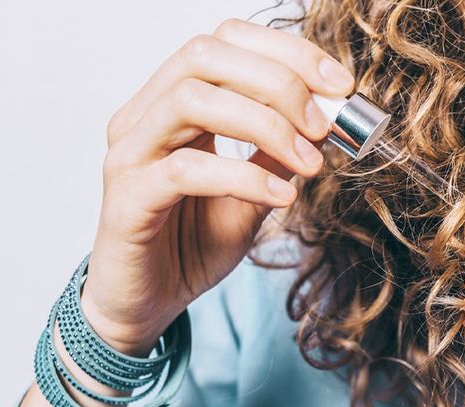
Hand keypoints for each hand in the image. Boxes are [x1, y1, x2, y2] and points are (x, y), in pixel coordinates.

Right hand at [81, 19, 354, 353]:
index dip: (286, 52)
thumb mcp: (255, 190)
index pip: (224, 41)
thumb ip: (280, 152)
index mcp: (172, 102)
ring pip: (191, 100)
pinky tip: (279, 197)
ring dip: (264, 124)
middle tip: (323, 125)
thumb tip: (329, 119)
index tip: (339, 85)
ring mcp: (128, 154)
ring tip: (308, 161)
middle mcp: (143, 117)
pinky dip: (242, 176)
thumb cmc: (193, 244)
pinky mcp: (125, 199)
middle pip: (205, 55)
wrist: (149, 306)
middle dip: (278, 81)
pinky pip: (184, 170)